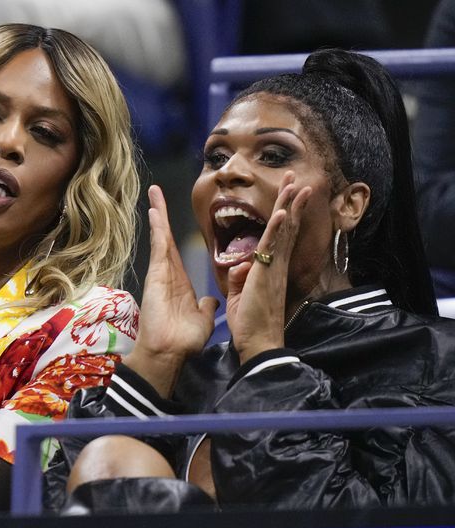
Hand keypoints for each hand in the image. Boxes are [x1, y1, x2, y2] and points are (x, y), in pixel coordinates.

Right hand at [126, 186, 217, 396]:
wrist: (170, 352)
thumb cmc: (184, 340)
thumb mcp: (203, 319)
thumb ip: (206, 307)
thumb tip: (212, 299)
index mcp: (180, 282)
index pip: (176, 250)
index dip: (172, 232)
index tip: (168, 215)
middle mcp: (168, 273)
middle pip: (166, 237)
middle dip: (161, 214)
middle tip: (156, 191)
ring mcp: (161, 272)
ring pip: (161, 237)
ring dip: (158, 214)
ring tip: (154, 192)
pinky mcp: (157, 274)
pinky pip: (159, 246)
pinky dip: (159, 228)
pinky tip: (156, 210)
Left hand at [225, 172, 311, 362]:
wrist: (257, 343)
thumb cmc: (250, 323)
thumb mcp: (239, 296)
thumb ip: (239, 278)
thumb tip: (239, 266)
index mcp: (271, 269)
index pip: (280, 235)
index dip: (285, 212)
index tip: (289, 192)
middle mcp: (277, 265)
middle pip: (287, 226)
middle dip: (291, 200)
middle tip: (296, 177)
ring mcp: (274, 269)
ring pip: (283, 232)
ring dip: (289, 206)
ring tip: (296, 184)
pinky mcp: (266, 275)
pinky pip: (272, 248)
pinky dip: (278, 229)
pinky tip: (284, 212)